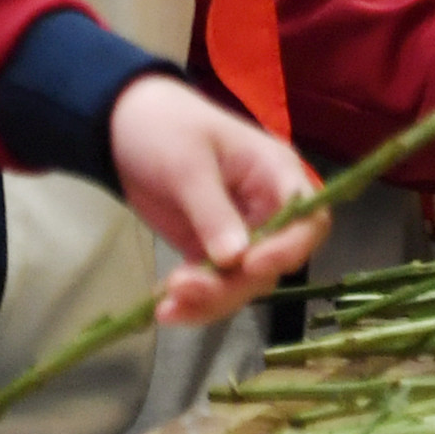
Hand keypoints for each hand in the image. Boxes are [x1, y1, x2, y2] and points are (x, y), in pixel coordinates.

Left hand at [106, 75, 327, 326]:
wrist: (125, 125)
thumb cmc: (166, 127)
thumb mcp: (187, 163)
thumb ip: (213, 211)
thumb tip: (236, 259)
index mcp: (275, 174)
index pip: (309, 219)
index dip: (289, 247)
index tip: (250, 264)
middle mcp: (267, 209)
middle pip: (273, 263)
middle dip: (233, 284)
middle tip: (184, 288)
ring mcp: (240, 233)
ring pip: (243, 283)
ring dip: (209, 300)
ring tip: (165, 306)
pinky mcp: (211, 251)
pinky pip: (215, 286)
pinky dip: (193, 301)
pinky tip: (163, 308)